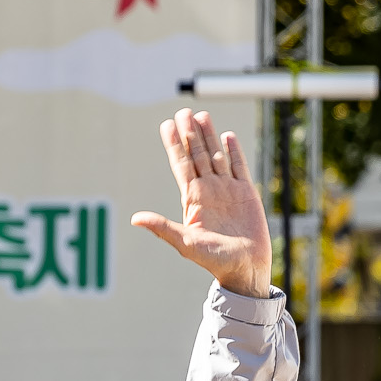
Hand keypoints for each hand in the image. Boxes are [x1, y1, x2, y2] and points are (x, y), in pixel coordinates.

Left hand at [131, 108, 271, 298]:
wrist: (245, 268)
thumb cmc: (214, 260)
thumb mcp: (185, 243)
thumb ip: (162, 228)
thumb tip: (135, 218)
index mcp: (192, 199)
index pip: (181, 165)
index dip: (174, 145)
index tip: (166, 125)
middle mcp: (208, 191)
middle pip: (197, 155)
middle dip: (189, 134)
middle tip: (182, 112)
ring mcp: (227, 190)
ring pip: (216, 156)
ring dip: (208, 136)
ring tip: (202, 115)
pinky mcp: (246, 193)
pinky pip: (238, 166)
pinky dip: (233, 151)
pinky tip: (227, 136)